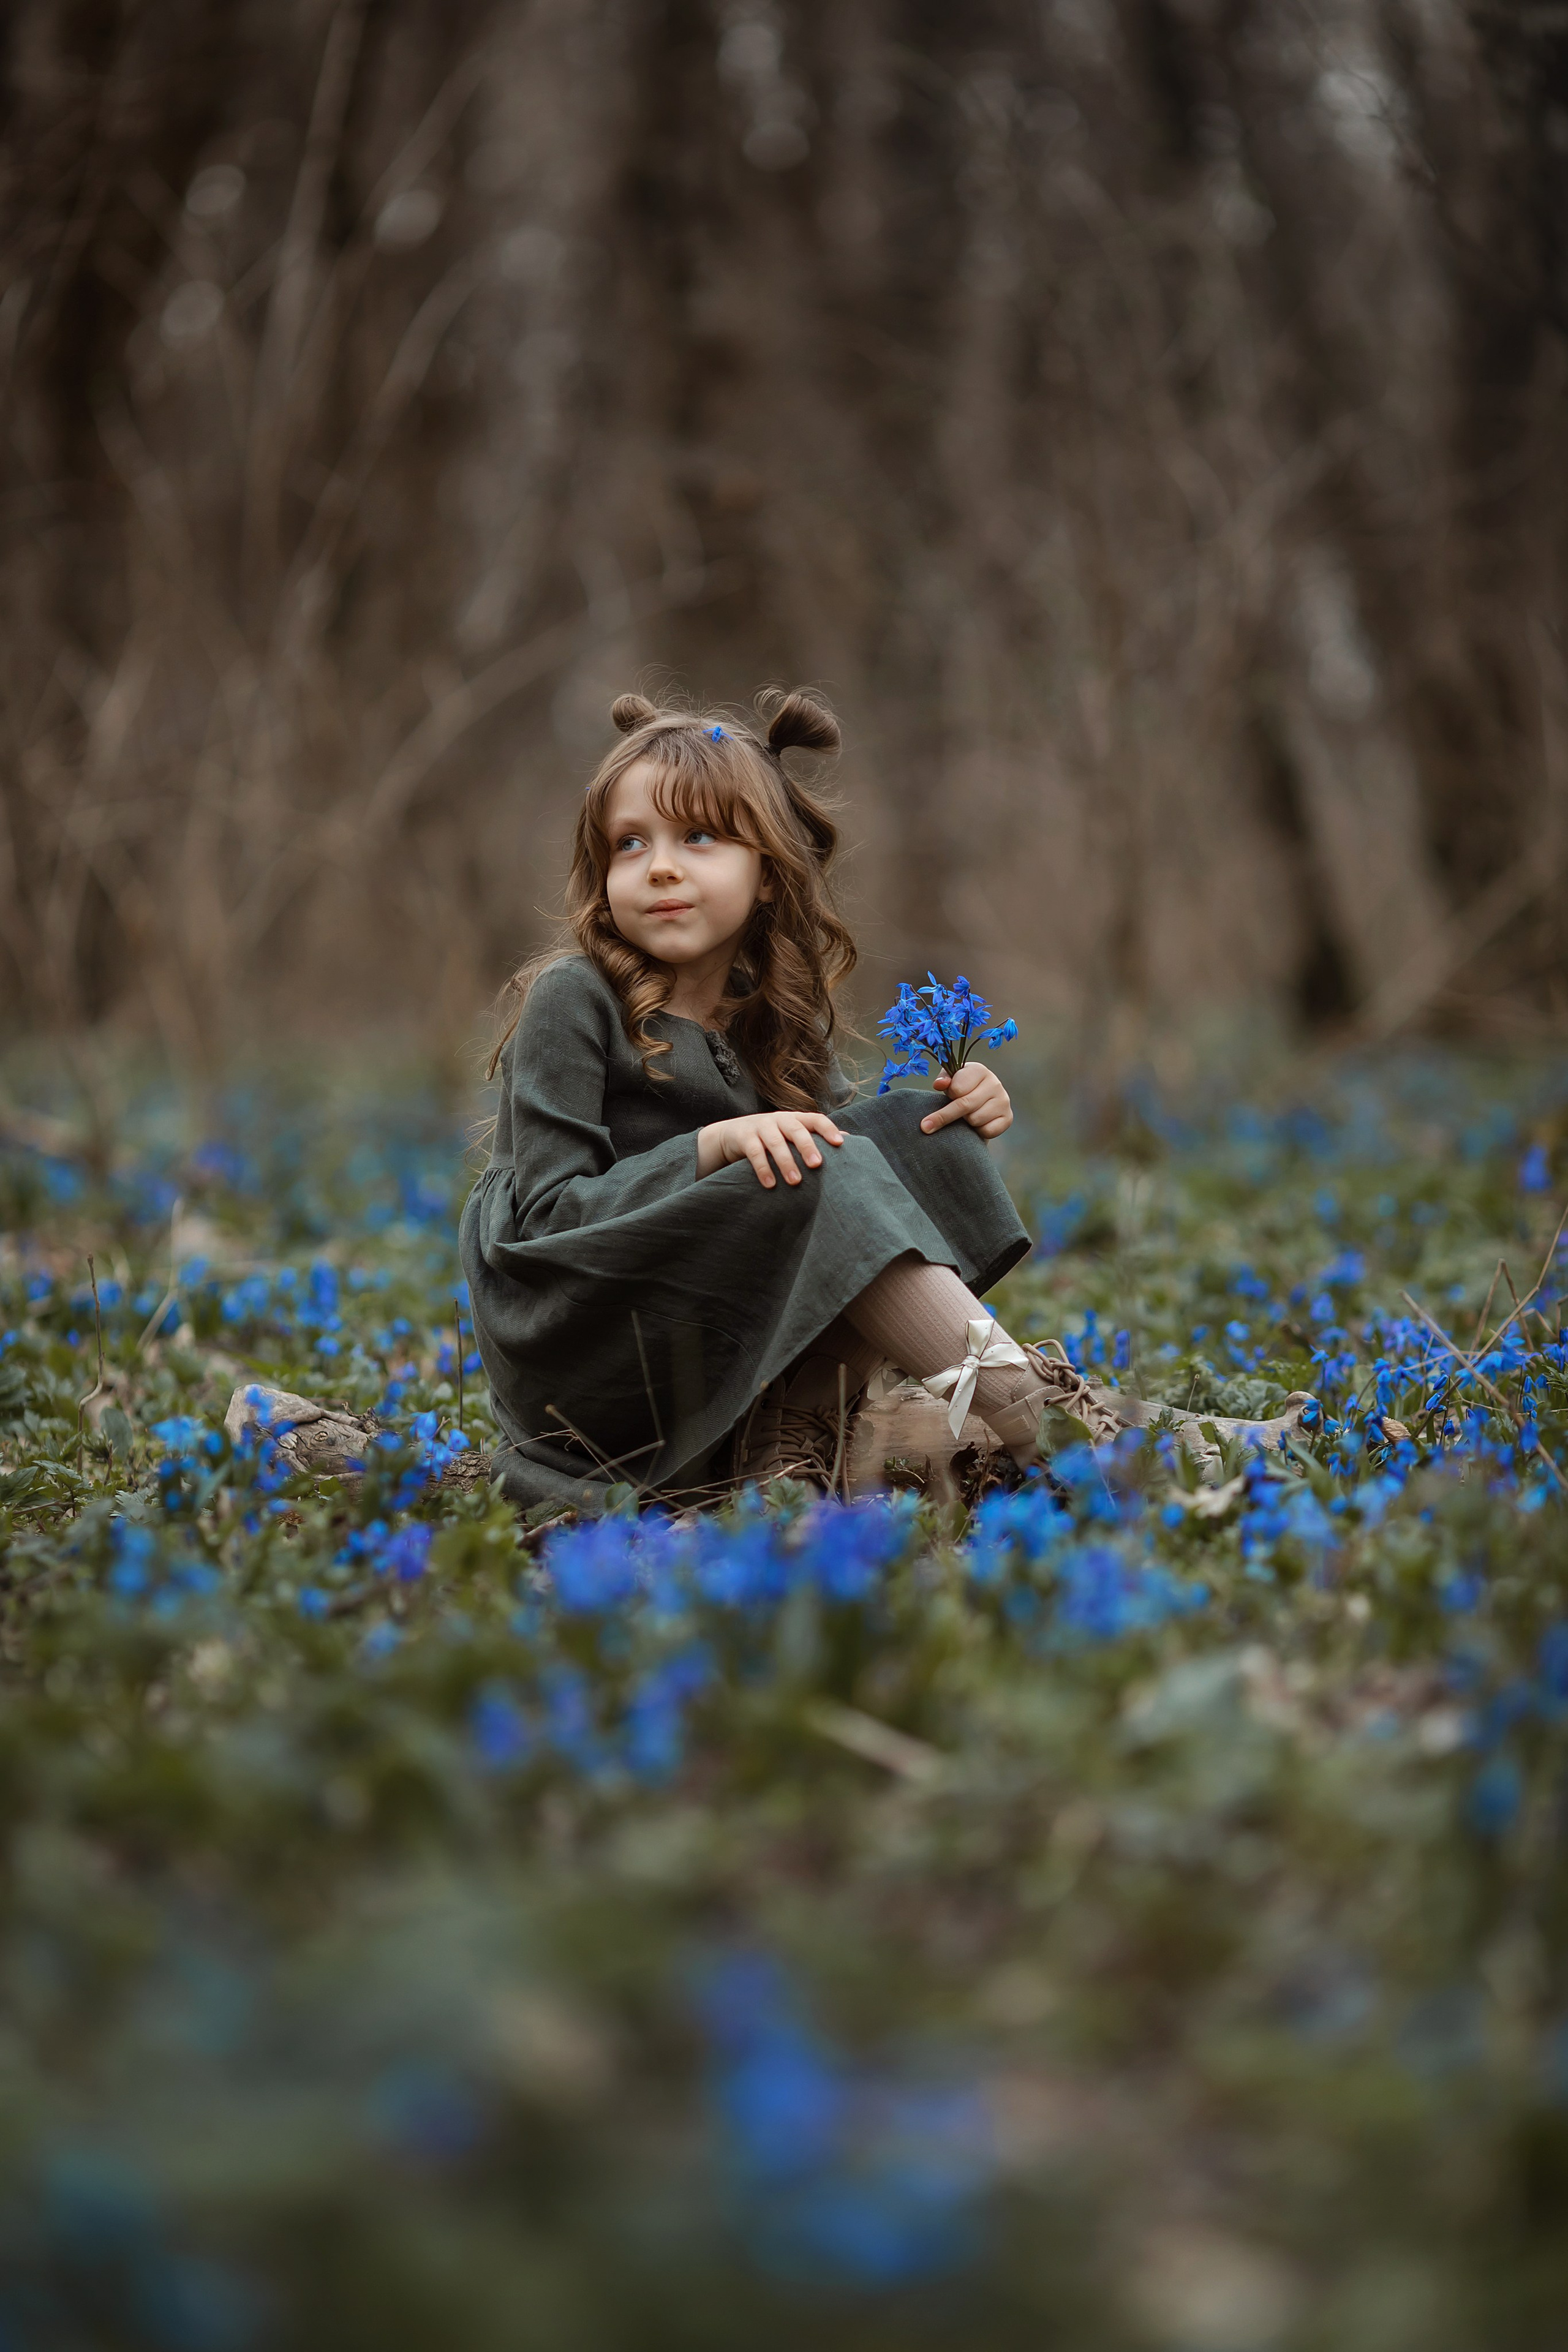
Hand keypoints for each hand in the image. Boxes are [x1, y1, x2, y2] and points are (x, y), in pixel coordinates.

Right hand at [697, 1110, 845, 1186]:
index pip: (815, 1119)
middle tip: (817, 1165)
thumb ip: (814, 1137)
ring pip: (775, 1142)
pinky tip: (770, 1184)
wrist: (732, 1134)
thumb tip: (848, 1140)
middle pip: (796, 1129)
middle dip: (807, 1147)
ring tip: (795, 1182)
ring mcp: (761, 1126)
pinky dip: (763, 1169)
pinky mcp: (744, 1137)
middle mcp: (779, 1119)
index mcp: (794, 1118)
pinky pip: (755, 1152)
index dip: (828, 1129)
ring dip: (786, 1162)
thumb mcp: (790, 1135)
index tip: (839, 1143)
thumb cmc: (770, 1138)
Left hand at [920, 1062, 1012, 1140]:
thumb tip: (940, 1084)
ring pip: (975, 1119)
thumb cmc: (961, 1090)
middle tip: (925, 1127)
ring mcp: (1003, 1100)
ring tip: (965, 1116)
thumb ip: (943, 1079)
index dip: (949, 1095)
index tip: (945, 1097)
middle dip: (944, 1117)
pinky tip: (977, 1124)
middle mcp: (995, 1083)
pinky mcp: (1008, 1117)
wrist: (980, 1103)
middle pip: (965, 1105)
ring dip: (965, 1122)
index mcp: (979, 1070)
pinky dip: (978, 1131)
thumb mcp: (950, 1081)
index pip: (958, 1088)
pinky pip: (987, 1130)